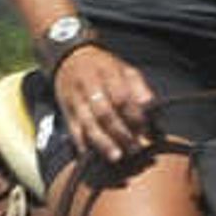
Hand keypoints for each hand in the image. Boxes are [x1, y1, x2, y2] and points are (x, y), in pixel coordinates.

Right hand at [53, 43, 158, 167]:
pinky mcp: (66, 110)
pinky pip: (73, 129)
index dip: (133, 115)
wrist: (70, 58)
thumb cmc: (104, 67)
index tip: (144, 129)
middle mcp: (89, 85)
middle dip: (120, 133)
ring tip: (116, 157)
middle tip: (134, 148)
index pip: (121, 97)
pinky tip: (91, 155)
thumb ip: (138, 86)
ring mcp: (75, 99)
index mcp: (106, 72)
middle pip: (104, 113)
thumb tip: (149, 103)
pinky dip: (82, 144)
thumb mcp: (124, 68)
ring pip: (88, 124)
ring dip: (102, 143)